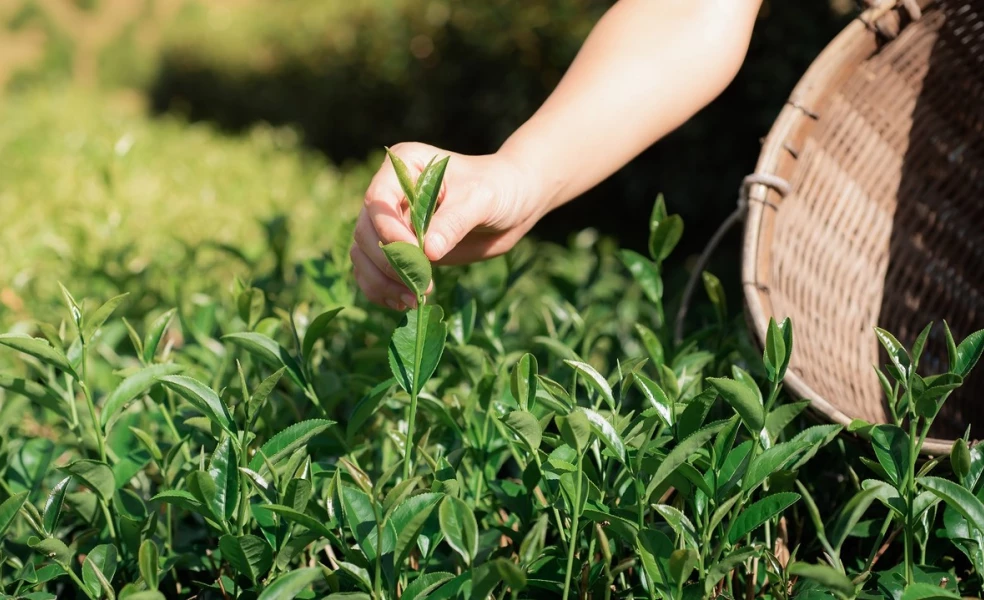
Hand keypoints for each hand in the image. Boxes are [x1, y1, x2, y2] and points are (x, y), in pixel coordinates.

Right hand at [351, 142, 543, 309]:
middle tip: (420, 285)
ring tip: (411, 300)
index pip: (378, 200)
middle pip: (366, 231)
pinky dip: (382, 289)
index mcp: (405, 166)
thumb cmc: (499, 188)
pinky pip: (374, 271)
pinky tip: (404, 303)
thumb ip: (453, 222)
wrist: (514, 202)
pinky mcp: (399, 248)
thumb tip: (427, 253)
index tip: (419, 255)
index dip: (389, 231)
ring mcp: (392, 221)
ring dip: (381, 281)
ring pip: (364, 254)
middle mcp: (391, 192)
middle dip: (388, 263)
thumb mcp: (481, 199)